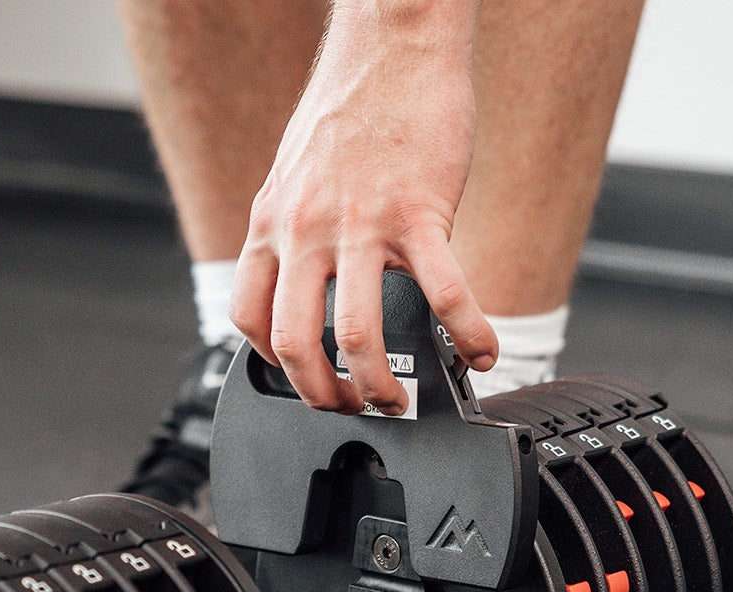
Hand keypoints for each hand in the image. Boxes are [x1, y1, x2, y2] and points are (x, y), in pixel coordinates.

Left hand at [230, 0, 497, 414]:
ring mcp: (360, 224)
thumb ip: (295, 227)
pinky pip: (444, 293)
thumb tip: (305, 274)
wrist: (394, 44)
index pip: (249, 316)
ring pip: (356, 333)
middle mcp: (305, 229)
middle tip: (350, 407)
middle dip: (322, 394)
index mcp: (271, 222)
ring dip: (381, 383)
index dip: (273, 362)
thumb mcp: (295, 171)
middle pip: (294, 342)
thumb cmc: (353, 103)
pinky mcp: (419, 212)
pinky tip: (483, 351)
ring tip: (402, 400)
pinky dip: (468, 334)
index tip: (301, 377)